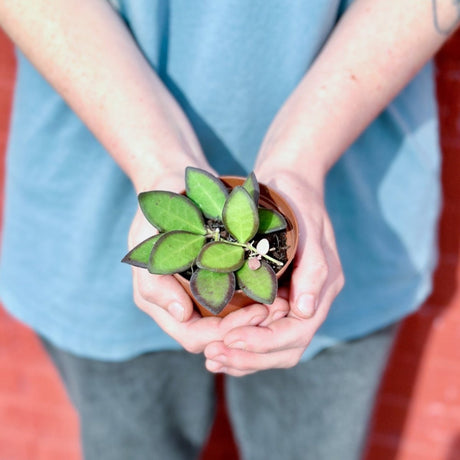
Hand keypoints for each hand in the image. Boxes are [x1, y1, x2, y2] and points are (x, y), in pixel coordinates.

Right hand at [128, 171, 269, 353]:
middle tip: (274, 312)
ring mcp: (192, 294)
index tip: (258, 313)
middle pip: (213, 336)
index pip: (194, 335)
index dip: (226, 332)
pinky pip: (230, 305)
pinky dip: (250, 304)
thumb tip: (181, 314)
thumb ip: (156, 283)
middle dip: (243, 328)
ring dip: (250, 320)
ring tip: (278, 307)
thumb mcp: (147, 242)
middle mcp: (176, 303)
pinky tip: (271, 294)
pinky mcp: (208, 281)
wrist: (170, 187)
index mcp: (158, 301)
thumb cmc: (155, 213)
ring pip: (224, 324)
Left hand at [204, 171, 344, 374]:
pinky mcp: (276, 295)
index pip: (295, 333)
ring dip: (243, 356)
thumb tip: (305, 311)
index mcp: (322, 288)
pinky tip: (217, 344)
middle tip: (213, 355)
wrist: (289, 182)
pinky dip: (242, 343)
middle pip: (283, 348)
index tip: (229, 340)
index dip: (262, 343)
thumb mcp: (308, 227)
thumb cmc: (297, 200)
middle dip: (249, 357)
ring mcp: (292, 299)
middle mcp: (309, 300)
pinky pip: (262, 330)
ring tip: (211, 356)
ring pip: (272, 346)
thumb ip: (314, 269)